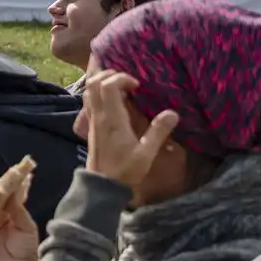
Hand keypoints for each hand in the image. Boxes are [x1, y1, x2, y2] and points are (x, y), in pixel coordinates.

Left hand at [82, 71, 178, 188]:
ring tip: (121, 88)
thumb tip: (172, 113)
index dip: (121, 78)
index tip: (137, 86)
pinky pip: (89, 102)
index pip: (108, 85)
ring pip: (88, 91)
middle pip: (94, 83)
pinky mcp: (91, 127)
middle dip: (110, 75)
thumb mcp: (146, 154)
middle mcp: (98, 116)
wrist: (102, 186)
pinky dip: (99, 94)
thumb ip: (158, 132)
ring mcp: (92, 120)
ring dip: (102, 83)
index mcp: (111, 119)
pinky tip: (115, 102)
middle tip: (128, 82)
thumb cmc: (124, 170)